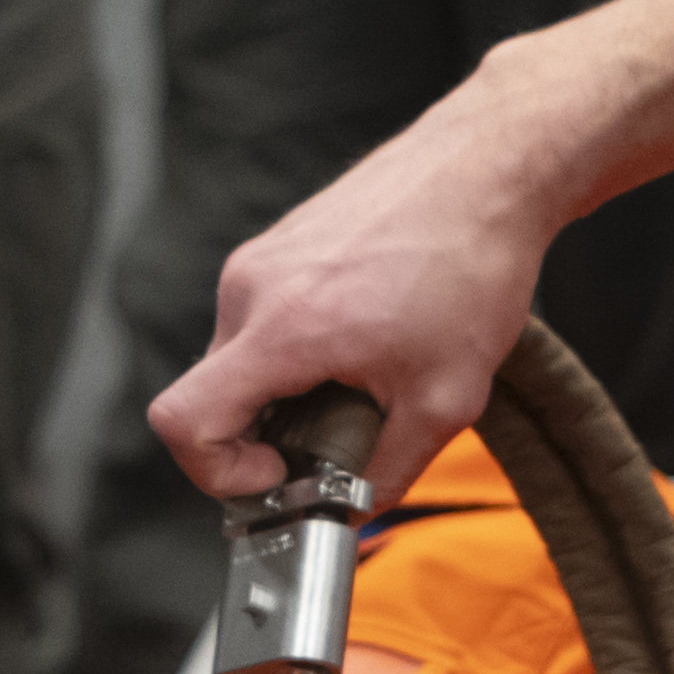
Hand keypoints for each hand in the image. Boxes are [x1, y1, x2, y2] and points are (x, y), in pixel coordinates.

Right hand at [148, 57, 595, 506]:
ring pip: (238, 357)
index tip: (277, 473)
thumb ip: (391, 468)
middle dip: (262, 435)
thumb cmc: (472, 265)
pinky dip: (295, 349)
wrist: (490, 168)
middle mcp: (254, 288)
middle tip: (334, 439)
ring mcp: (261, 259)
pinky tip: (364, 340)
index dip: (215, 471)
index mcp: (283, 330)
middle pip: (212, 394)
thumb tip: (358, 506)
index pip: (183, 421)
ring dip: (283, 389)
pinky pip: (260, 317)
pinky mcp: (279, 243)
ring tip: (361, 381)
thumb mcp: (448, 398)